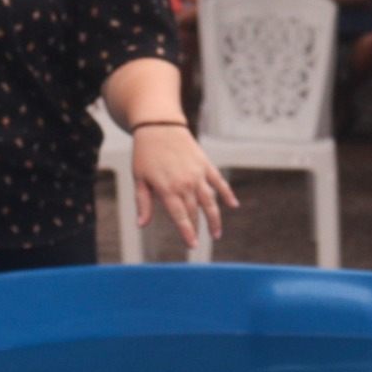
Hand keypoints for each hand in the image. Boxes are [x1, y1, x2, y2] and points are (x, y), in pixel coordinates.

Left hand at [130, 126, 238, 247]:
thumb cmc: (145, 153)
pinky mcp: (205, 165)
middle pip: (195, 212)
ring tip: (216, 234)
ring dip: (215, 219)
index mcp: (168, 189)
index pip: (180, 217)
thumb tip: (141, 224)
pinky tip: (233, 205)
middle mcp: (186, 184)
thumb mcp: (138, 178)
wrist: (159, 126)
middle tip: (197, 240)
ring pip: (210, 202)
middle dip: (196, 228)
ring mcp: (198, 174)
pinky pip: (219, 182)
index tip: (192, 245)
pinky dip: (227, 194)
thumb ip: (143, 203)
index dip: (187, 233)